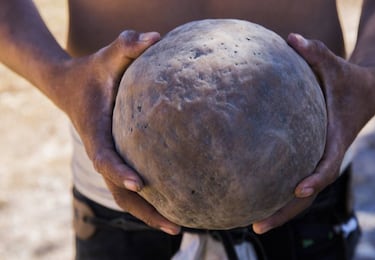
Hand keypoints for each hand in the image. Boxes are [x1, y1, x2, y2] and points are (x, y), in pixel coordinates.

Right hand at [53, 30, 180, 234]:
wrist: (71, 86)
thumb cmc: (94, 71)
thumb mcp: (107, 56)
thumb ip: (126, 45)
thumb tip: (155, 37)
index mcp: (95, 131)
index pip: (104, 156)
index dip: (118, 171)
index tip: (140, 184)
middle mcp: (101, 151)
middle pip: (119, 190)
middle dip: (145, 211)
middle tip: (177, 226)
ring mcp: (109, 158)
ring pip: (126, 194)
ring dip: (150, 213)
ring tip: (183, 226)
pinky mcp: (117, 158)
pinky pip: (132, 184)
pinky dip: (150, 198)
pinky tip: (177, 202)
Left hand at [253, 33, 374, 233]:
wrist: (368, 89)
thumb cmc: (348, 78)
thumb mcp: (335, 64)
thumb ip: (315, 52)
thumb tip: (291, 37)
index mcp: (336, 137)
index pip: (327, 164)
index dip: (315, 178)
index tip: (296, 190)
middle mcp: (328, 154)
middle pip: (310, 193)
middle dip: (286, 212)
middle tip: (258, 227)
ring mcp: (320, 159)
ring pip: (303, 194)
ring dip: (281, 212)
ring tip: (252, 225)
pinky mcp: (313, 157)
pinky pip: (298, 181)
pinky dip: (281, 196)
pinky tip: (257, 200)